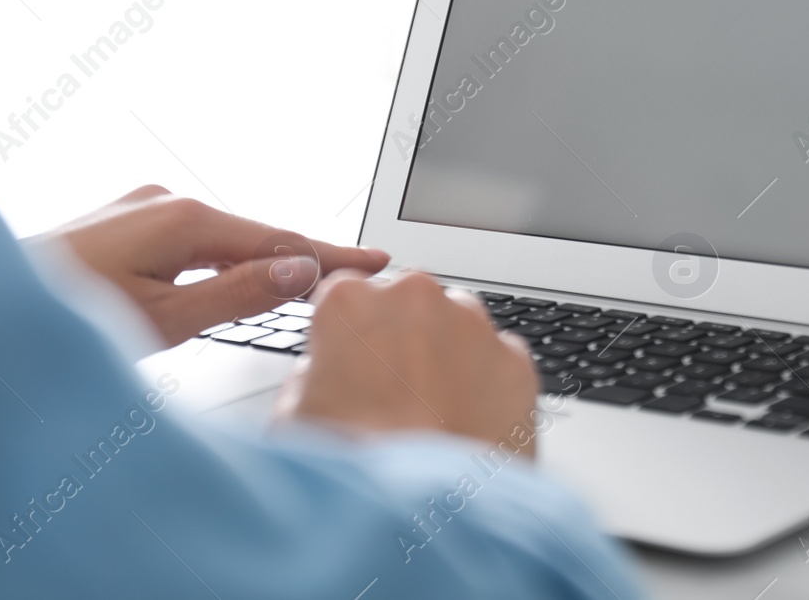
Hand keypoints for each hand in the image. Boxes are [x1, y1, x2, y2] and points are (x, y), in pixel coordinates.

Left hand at [46, 185, 388, 345]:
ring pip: (222, 239)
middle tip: (358, 274)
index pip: (278, 240)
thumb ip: (235, 295)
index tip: (375, 259)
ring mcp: (140, 207)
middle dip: (303, 257)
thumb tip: (297, 272)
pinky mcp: (124, 223)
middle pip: (254, 235)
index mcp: (181, 217)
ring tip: (311, 283)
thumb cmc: (57, 317)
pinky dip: (223, 261)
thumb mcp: (162, 320)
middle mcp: (163, 199)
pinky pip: (192, 240)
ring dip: (261, 262)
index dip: (330, 255)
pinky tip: (239, 277)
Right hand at [277, 270, 539, 455]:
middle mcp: (414, 296)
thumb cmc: (356, 468)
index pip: (345, 292)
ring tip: (433, 417)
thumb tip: (320, 376)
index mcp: (349, 302)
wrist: (427, 517)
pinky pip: (498, 361)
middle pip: (407, 302)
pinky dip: (488, 386)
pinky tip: (468, 426)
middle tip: (393, 397)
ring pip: (458, 325)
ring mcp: (472, 323)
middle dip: (402, 338)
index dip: (348, 330)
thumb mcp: (292, 421)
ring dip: (447, 356)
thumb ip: (309, 378)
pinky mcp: (516, 358)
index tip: (351, 356)